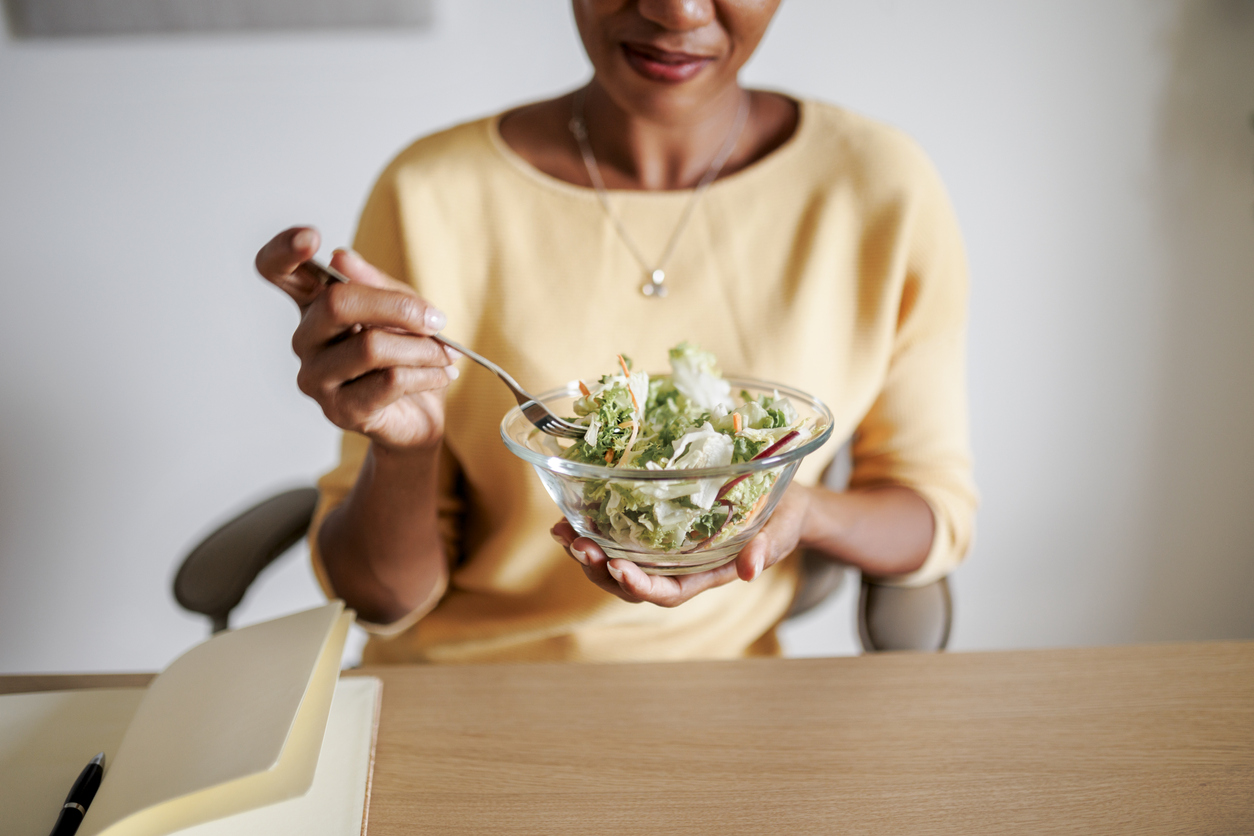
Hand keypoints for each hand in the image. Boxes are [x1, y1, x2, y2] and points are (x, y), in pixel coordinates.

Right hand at [255, 226, 457, 450]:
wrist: (421, 414)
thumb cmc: (406, 354)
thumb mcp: (402, 307)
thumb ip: (377, 284)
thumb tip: (342, 258)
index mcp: (315, 305)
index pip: (277, 271)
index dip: (284, 251)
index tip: (312, 238)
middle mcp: (306, 339)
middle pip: (336, 303)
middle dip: (398, 307)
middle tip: (437, 319)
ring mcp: (316, 378)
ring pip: (371, 346)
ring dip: (422, 348)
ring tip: (446, 354)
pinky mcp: (340, 410)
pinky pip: (389, 381)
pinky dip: (426, 374)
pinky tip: (442, 374)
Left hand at [550, 484, 815, 606]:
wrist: (782, 501)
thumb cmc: (783, 517)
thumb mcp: (782, 529)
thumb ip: (767, 548)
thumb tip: (749, 570)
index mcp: (707, 575)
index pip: (668, 592)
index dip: (640, 586)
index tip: (617, 568)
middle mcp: (680, 568)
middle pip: (632, 584)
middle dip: (601, 570)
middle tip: (577, 546)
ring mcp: (664, 551)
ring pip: (618, 564)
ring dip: (587, 553)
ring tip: (562, 533)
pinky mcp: (655, 530)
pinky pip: (619, 538)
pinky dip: (593, 531)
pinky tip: (569, 517)